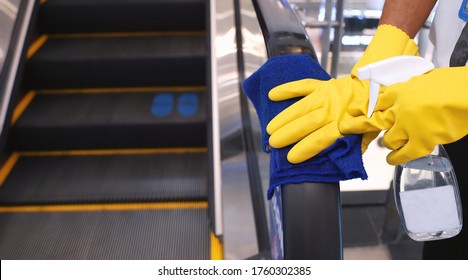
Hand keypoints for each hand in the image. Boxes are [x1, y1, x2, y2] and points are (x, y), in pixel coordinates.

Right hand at [266, 24, 418, 163]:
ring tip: (270, 128)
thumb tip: (344, 157)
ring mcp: (327, 95)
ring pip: (302, 107)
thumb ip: (356, 144)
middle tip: (274, 143)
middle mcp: (334, 109)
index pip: (322, 138)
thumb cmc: (374, 112)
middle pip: (308, 123)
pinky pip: (304, 85)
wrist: (381, 83)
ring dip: (284, 118)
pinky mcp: (323, 84)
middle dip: (289, 134)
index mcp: (345, 124)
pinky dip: (288, 89)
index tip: (292, 157)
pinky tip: (273, 95)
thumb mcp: (369, 132)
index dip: (306, 148)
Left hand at [340, 67, 467, 164]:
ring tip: (389, 144)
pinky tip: (391, 159)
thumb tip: (412, 88)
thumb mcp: (428, 78)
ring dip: (387, 142)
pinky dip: (395, 159)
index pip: (376, 100)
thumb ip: (415, 87)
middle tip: (346, 128)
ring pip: (387, 140)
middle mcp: (400, 109)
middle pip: (371, 120)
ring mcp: (408, 127)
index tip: (354, 110)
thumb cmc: (455, 83)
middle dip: (356, 125)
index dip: (364, 106)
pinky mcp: (420, 142)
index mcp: (402, 91)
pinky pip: (402, 155)